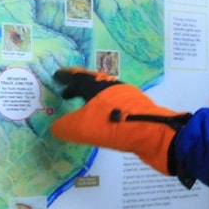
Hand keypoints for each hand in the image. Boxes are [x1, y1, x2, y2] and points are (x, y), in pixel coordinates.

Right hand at [49, 68, 189, 174]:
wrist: (151, 133)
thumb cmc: (111, 125)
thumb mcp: (80, 128)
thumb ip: (65, 127)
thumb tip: (57, 127)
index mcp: (97, 86)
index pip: (77, 77)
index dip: (66, 77)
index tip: (57, 75)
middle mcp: (113, 87)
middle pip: (93, 83)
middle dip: (79, 87)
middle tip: (67, 93)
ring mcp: (128, 98)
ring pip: (106, 95)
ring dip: (93, 100)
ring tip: (85, 110)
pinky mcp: (138, 111)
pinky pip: (116, 107)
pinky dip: (106, 111)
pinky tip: (105, 122)